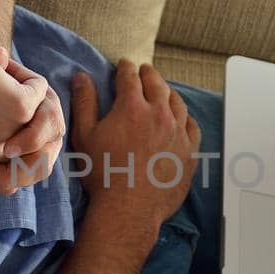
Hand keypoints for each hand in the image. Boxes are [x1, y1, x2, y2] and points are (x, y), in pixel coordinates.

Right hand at [68, 59, 200, 228]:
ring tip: (163, 90)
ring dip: (168, 92)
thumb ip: (84, 103)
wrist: (129, 208)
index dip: (126, 68)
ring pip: (177, 102)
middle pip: (157, 84)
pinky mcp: (190, 151)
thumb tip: (82, 77)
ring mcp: (178, 132)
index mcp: (131, 106)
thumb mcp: (84, 136)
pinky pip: (192, 126)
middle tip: (144, 70)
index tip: (124, 64)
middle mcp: (159, 114)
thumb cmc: (102, 174)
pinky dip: (186, 116)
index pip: (130, 77)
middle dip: (148, 74)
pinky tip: (182, 117)